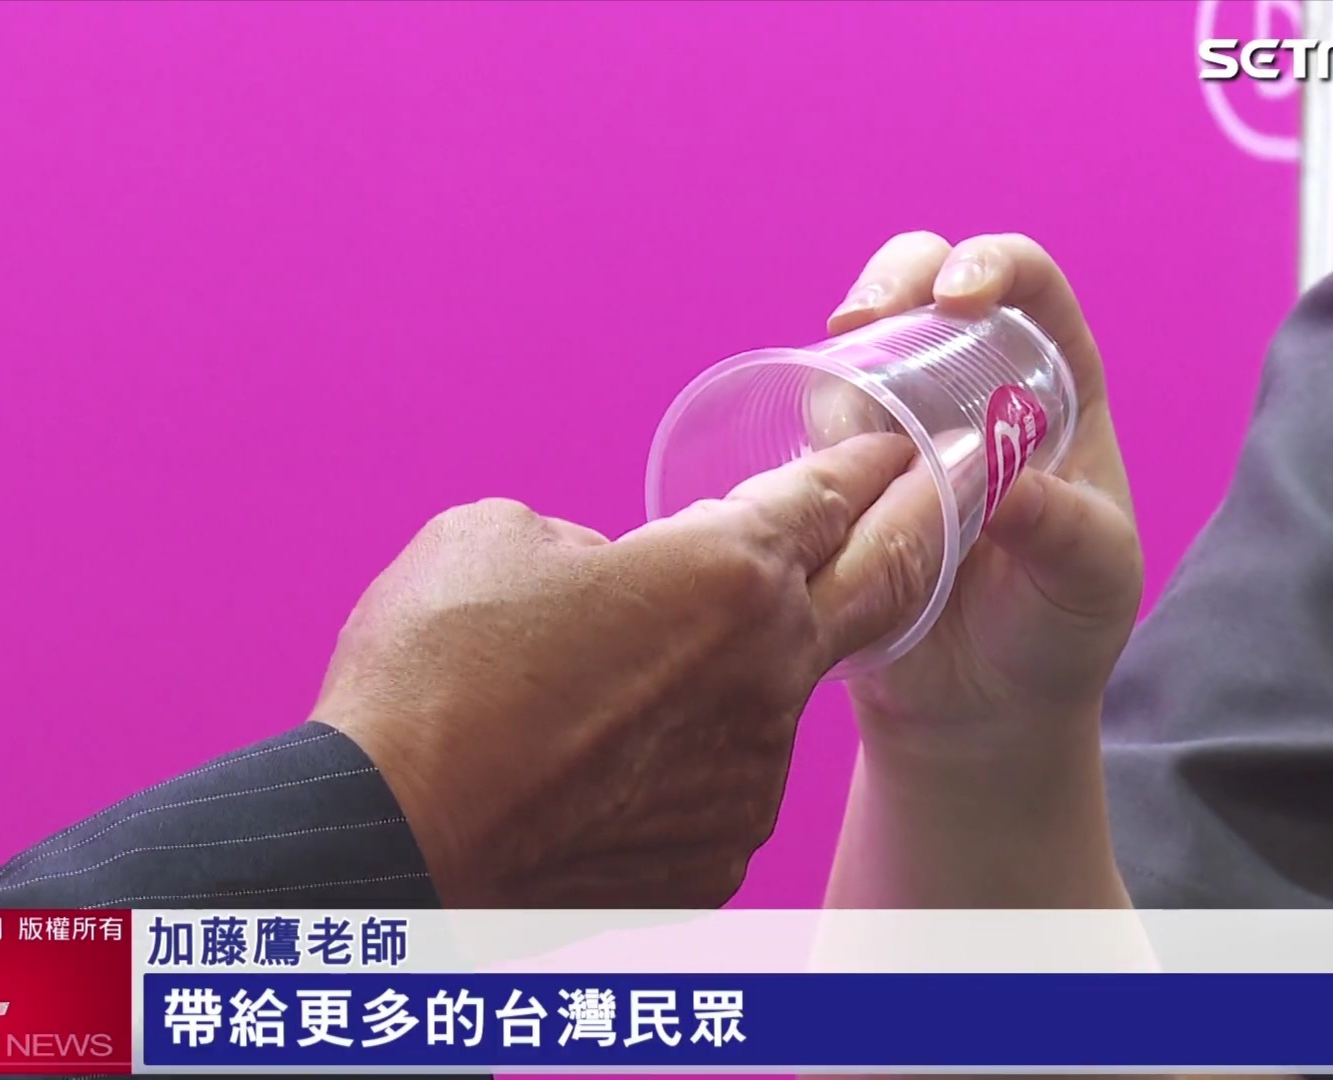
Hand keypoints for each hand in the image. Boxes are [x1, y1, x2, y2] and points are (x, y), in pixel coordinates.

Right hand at [310, 434, 933, 907]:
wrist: (385, 839)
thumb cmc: (431, 673)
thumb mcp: (496, 538)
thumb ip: (592, 542)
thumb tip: (613, 578)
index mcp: (726, 575)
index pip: (828, 499)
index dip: (869, 464)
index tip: (905, 445)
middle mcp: (768, 675)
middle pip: (880, 587)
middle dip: (917, 530)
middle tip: (947, 495)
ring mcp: (751, 778)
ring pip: (770, 699)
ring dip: (737, 672)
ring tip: (635, 680)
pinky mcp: (717, 858)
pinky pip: (719, 785)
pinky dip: (685, 763)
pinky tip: (607, 765)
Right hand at [831, 232, 1142, 764]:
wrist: (979, 712)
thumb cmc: (1057, 637)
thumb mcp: (1092, 583)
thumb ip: (1065, 530)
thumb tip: (1009, 487)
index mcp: (1055, 390)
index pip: (1030, 289)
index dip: (994, 266)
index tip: (958, 296)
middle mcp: (975, 390)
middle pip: (929, 284)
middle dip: (893, 278)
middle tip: (862, 320)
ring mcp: (904, 426)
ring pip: (864, 345)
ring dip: (844, 357)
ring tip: (849, 428)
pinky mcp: (846, 471)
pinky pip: (818, 420)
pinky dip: (812, 423)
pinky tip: (820, 468)